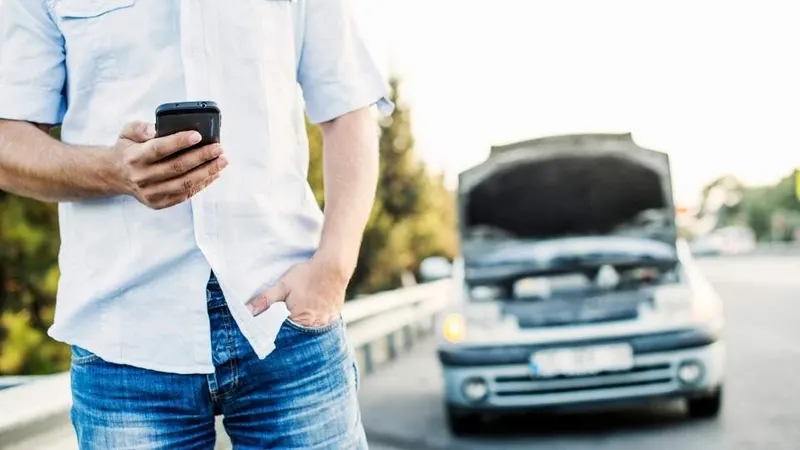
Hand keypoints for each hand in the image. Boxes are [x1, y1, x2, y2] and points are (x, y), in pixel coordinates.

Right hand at [111, 121, 227, 209]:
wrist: (115, 175)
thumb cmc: (128, 149)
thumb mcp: (127, 132)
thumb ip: (141, 128)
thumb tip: (155, 129)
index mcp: (135, 157)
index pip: (159, 149)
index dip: (179, 142)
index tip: (198, 135)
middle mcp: (142, 177)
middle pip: (176, 167)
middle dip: (201, 157)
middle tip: (219, 148)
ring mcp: (150, 193)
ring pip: (183, 184)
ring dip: (207, 173)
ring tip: (222, 162)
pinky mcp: (158, 203)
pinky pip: (184, 195)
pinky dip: (201, 185)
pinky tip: (214, 174)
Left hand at [246, 256, 350, 326]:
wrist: (333, 266)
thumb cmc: (308, 275)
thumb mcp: (283, 285)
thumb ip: (266, 299)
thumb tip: (248, 311)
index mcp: (299, 320)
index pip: (284, 332)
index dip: (278, 328)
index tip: (275, 321)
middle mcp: (314, 325)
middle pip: (298, 333)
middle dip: (292, 326)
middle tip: (290, 311)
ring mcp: (326, 321)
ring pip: (311, 329)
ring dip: (305, 324)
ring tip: (303, 309)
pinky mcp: (334, 316)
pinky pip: (323, 323)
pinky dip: (317, 320)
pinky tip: (314, 309)